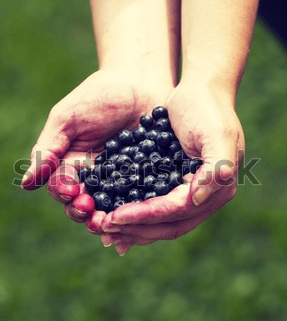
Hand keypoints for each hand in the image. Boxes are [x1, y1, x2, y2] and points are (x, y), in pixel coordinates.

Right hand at [21, 70, 168, 223]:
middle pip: (83, 205)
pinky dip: (135, 209)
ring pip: (110, 208)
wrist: (139, 82)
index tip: (70, 191)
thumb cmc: (99, 96)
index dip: (63, 193)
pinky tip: (135, 216)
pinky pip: (139, 199)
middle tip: (89, 212)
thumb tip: (27, 183)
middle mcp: (94, 178)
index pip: (61, 187)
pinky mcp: (146, 180)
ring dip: (107, 218)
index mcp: (71, 165)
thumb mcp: (67, 118)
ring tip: (108, 221)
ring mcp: (120, 181)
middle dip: (83, 212)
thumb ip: (49, 149)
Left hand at [100, 81, 244, 254]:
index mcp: (217, 191)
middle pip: (167, 225)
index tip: (116, 217)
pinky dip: (134, 214)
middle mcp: (203, 198)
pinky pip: (153, 206)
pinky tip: (114, 217)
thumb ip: (215, 169)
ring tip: (103, 230)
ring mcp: (188, 194)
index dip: (146, 216)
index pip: (176, 212)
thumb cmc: (209, 109)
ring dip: (132, 228)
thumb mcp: (218, 135)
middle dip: (135, 229)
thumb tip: (195, 200)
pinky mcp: (172, 185)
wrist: (201, 91)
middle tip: (103, 229)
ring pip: (158, 222)